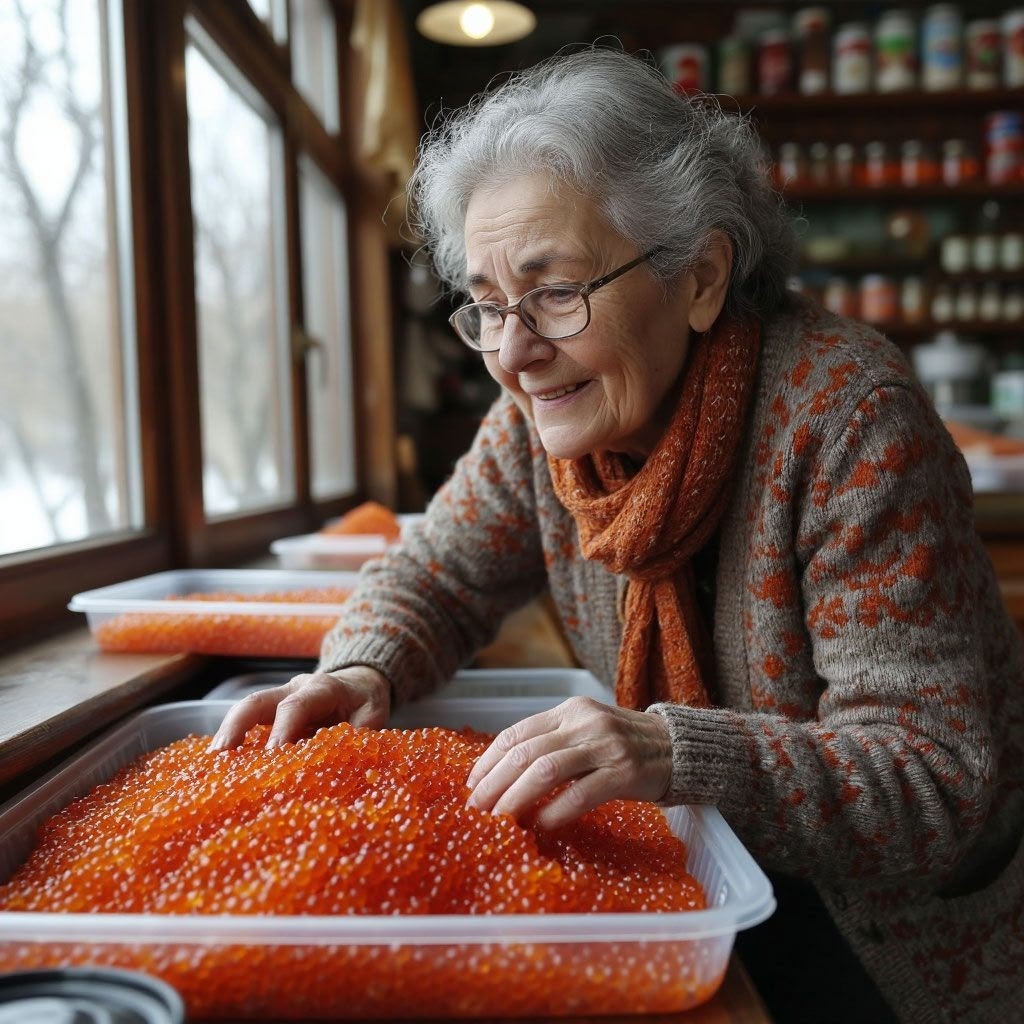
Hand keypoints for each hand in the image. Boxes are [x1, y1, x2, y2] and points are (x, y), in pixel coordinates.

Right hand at [208, 666, 390, 749]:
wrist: (360, 682)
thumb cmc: (365, 702)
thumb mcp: (374, 716)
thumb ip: (361, 737)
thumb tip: (346, 766)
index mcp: (323, 688)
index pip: (296, 706)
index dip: (282, 730)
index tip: (272, 756)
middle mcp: (296, 688)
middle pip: (258, 701)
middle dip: (237, 726)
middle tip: (221, 754)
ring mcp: (280, 697)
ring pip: (248, 709)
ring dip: (229, 733)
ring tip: (212, 762)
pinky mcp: (273, 710)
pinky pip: (251, 721)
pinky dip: (236, 739)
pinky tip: (223, 763)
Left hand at [465, 696, 672, 829]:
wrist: (678, 747)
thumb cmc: (623, 745)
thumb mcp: (585, 731)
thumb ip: (552, 744)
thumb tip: (503, 778)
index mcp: (570, 709)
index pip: (517, 732)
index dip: (488, 760)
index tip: (471, 785)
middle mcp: (585, 722)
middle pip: (526, 752)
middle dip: (494, 783)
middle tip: (475, 809)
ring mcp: (606, 746)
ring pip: (546, 770)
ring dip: (516, 798)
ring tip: (499, 820)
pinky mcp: (624, 772)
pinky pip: (580, 793)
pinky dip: (554, 810)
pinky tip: (539, 825)